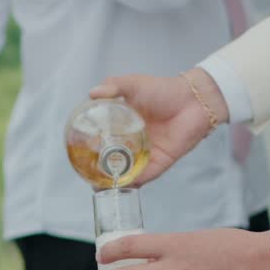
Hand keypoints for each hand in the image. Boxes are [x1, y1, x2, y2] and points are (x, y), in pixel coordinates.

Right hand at [89, 67, 227, 186]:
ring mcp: (146, 154)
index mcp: (123, 125)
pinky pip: (145, 175)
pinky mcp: (160, 162)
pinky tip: (122, 184)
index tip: (77, 152)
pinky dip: (134, 182)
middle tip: (86, 173)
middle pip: (112, 160)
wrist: (192, 99)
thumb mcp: (133, 84)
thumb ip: (113, 86)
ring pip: (127, 172)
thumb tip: (92, 93)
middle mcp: (133, 142)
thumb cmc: (164, 90)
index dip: (90, 147)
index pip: (102, 140)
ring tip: (99, 185)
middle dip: (99, 169)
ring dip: (114, 180)